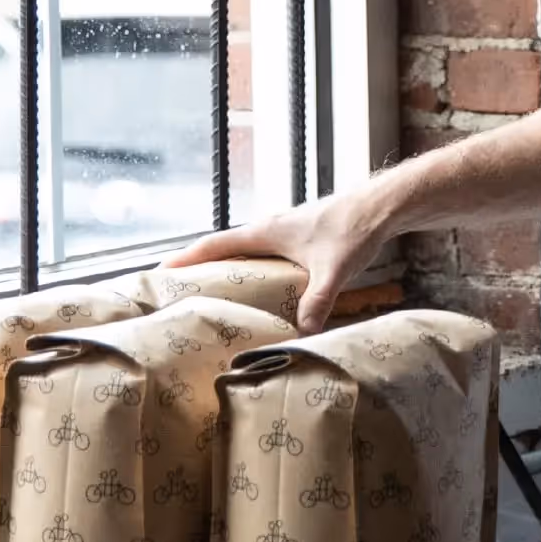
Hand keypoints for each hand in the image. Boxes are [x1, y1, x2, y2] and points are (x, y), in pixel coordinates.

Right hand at [163, 180, 391, 330]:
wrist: (382, 207)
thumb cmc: (354, 229)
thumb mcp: (333, 270)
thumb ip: (317, 302)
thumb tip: (303, 334)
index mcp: (266, 231)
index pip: (215, 244)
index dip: (186, 258)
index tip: (157, 271)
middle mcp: (270, 229)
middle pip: (223, 249)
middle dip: (198, 268)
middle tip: (174, 291)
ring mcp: (285, 232)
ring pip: (244, 253)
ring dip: (225, 270)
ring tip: (208, 296)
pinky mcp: (301, 239)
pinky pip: (265, 257)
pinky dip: (252, 272)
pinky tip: (258, 293)